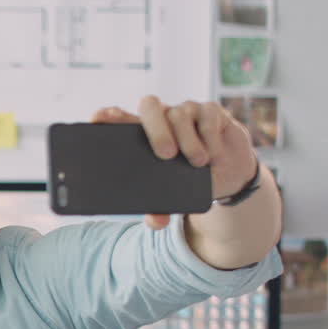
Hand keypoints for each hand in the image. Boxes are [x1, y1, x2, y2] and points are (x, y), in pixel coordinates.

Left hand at [92, 96, 258, 230]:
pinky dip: (210, 137)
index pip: (118, 117)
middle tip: (166, 155)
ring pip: (179, 113)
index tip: (98, 119)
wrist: (228, 173)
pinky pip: (208, 116)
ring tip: (198, 162)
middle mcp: (161, 117)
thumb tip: (155, 222)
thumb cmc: (189, 178)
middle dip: (156, 129)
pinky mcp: (211, 110)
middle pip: (149, 106)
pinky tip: (214, 155)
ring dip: (188, 139)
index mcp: (142, 134)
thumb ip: (160, 208)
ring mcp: (185, 110)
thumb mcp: (173, 194)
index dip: (106, 115)